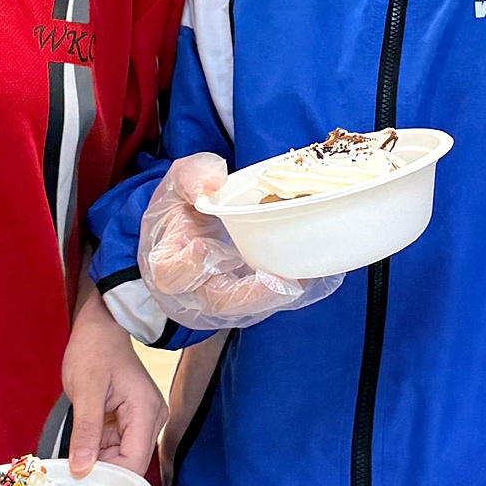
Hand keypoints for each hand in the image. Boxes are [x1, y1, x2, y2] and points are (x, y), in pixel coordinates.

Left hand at [63, 283, 165, 477]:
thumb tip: (82, 469)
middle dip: (101, 470)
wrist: (100, 326)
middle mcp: (152, 419)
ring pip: (120, 457)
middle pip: (129, 464)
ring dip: (97, 459)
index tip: (80, 483)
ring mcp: (143, 420)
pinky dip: (97, 448)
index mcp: (146, 411)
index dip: (109, 478)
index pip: (134, 463)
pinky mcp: (131, 420)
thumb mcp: (85, 390)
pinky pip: (115, 446)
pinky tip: (82, 442)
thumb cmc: (94, 349)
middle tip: (70, 471)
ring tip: (74, 451)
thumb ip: (86, 431)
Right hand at [139, 153, 341, 332]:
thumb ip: (193, 176)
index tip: (203, 247)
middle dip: (251, 295)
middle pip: (219, 301)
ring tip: (306, 278)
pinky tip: (317, 275)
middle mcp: (194, 290)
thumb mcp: (180, 182)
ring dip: (278, 296)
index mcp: (168, 260)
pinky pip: (270, 303)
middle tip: (282, 282)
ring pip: (249, 309)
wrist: (187, 232)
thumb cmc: (181, 207)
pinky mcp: (247, 302)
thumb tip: (214, 181)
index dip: (187, 266)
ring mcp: (222, 300)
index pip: (171, 273)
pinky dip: (293, 291)